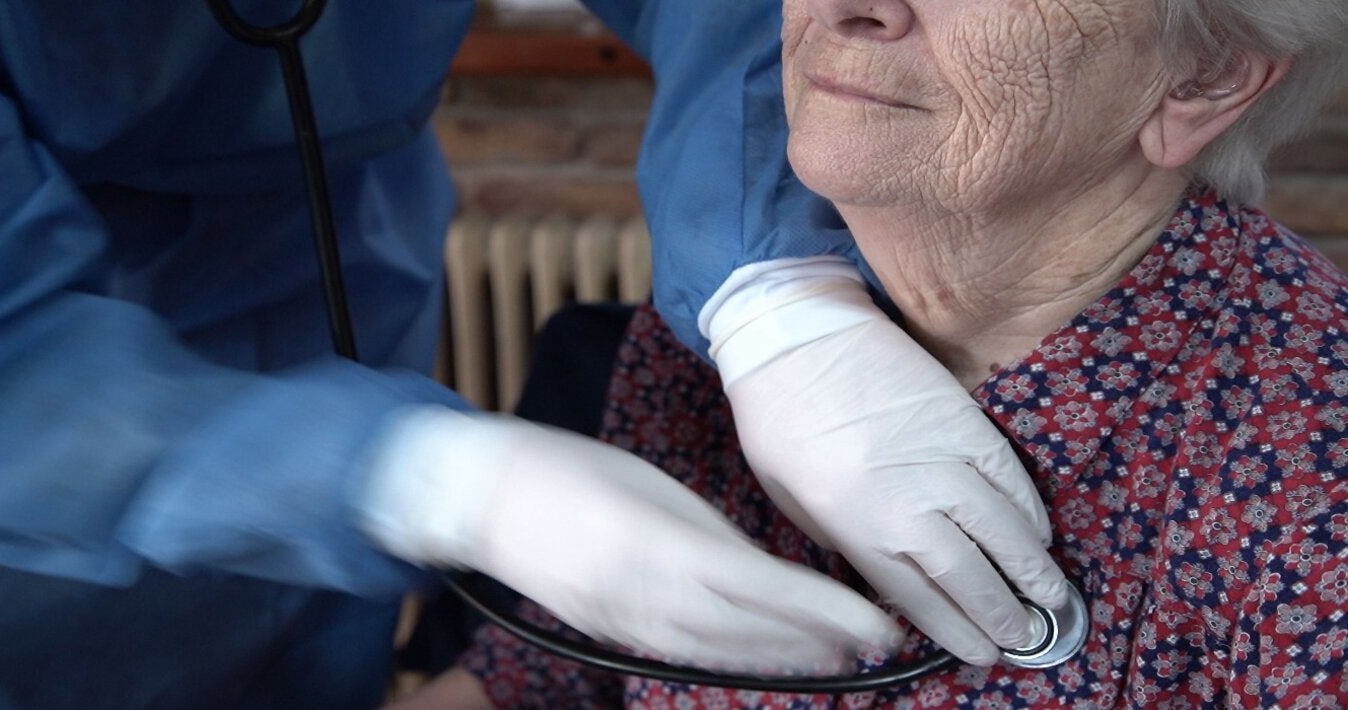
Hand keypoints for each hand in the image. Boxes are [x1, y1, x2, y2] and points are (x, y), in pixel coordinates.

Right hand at [359, 407, 903, 672]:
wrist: (482, 497)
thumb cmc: (570, 469)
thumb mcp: (652, 484)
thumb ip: (709, 532)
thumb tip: (761, 570)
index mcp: (658, 544)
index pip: (760, 587)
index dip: (821, 611)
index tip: (872, 621)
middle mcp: (644, 594)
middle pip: (746, 631)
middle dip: (813, 641)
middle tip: (870, 644)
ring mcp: (622, 621)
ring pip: (716, 651)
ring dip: (779, 655)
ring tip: (831, 656)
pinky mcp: (607, 632)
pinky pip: (681, 651)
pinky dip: (729, 655)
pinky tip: (760, 653)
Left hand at [708, 264, 1068, 665]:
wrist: (794, 335)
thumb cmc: (779, 417)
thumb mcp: (791, 498)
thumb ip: (844, 540)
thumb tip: (889, 571)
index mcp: (855, 528)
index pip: (921, 599)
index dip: (957, 631)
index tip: (980, 652)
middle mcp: (905, 503)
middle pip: (969, 575)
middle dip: (1002, 613)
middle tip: (1024, 634)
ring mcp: (940, 459)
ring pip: (1002, 530)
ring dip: (1032, 568)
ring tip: (1050, 596)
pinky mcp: (962, 419)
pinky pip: (1009, 475)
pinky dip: (1030, 508)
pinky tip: (1040, 533)